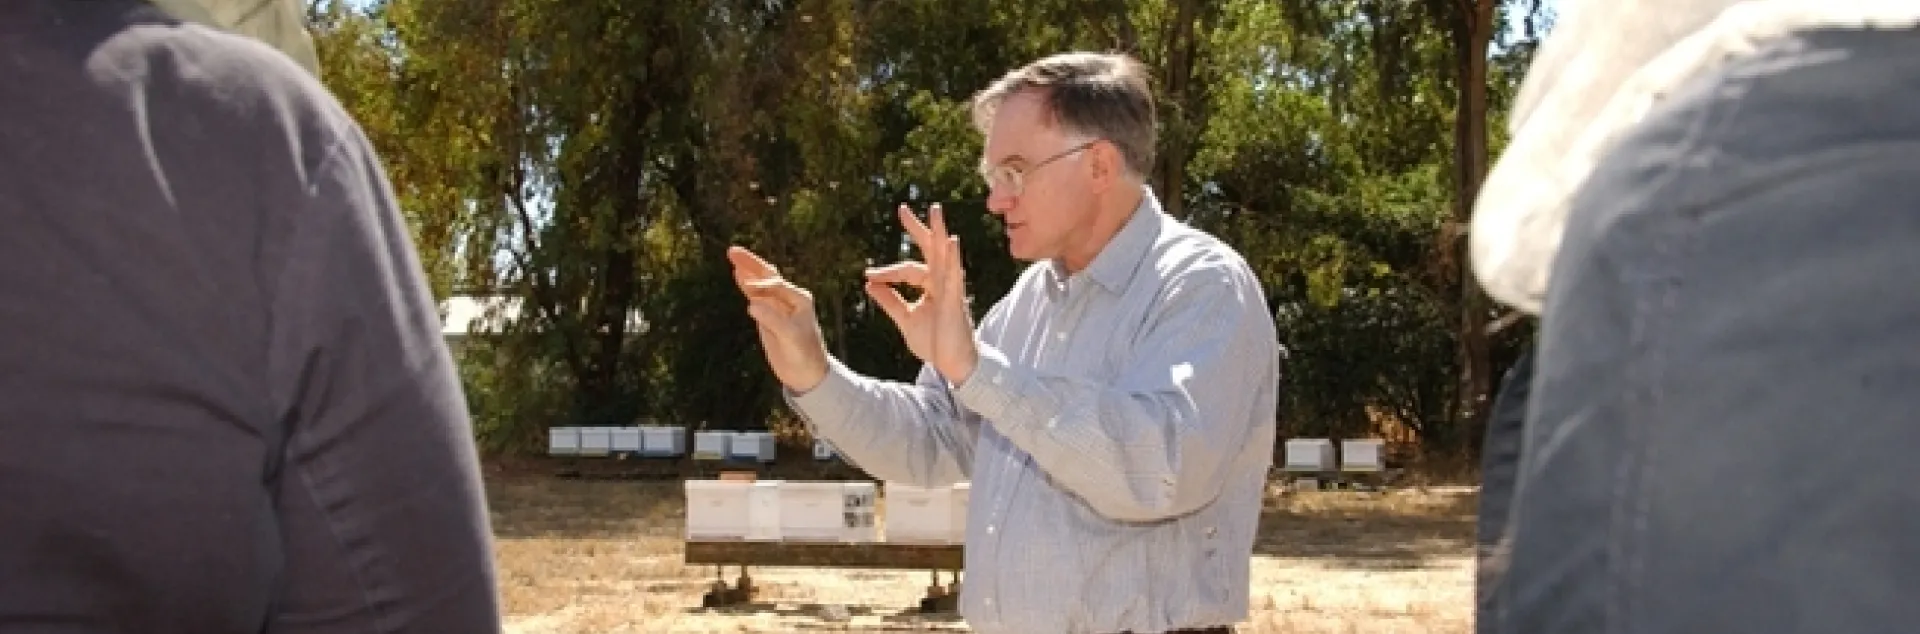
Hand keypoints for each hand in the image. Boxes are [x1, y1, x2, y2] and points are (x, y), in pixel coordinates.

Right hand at [728, 246, 829, 392]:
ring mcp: (777, 305)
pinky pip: (755, 296)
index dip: (761, 285)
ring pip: (759, 283)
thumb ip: (773, 320)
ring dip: (746, 270)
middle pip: (767, 275)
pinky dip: (746, 286)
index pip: (776, 285)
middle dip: (751, 263)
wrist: (805, 372)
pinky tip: (738, 275)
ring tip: (732, 255)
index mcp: (799, 299)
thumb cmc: (804, 353)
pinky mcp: (767, 315)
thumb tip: (751, 304)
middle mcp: (788, 298)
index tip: (749, 288)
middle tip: (733, 250)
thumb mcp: (790, 338)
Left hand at [865, 203, 978, 383]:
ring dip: (939, 231)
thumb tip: (869, 285)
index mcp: (930, 285)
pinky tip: (951, 241)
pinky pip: (954, 275)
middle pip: (929, 249)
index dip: (886, 272)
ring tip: (935, 210)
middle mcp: (941, 282)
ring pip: (944, 255)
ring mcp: (950, 289)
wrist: (953, 364)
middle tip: (902, 209)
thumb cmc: (935, 342)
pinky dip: (952, 257)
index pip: (905, 270)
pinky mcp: (955, 300)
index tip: (867, 274)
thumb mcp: (906, 319)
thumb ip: (890, 301)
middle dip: (917, 228)